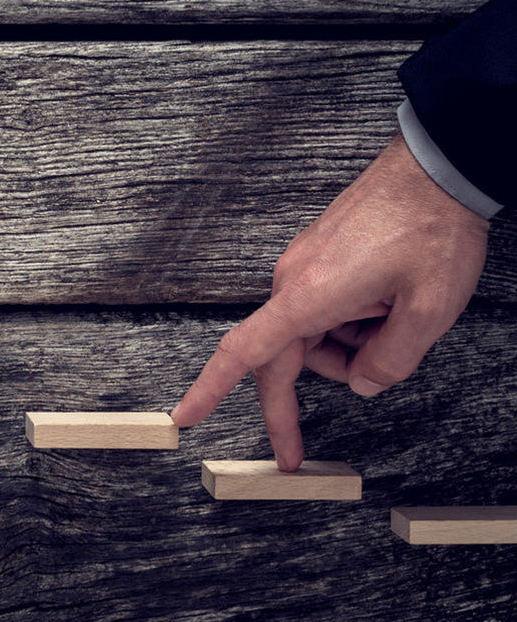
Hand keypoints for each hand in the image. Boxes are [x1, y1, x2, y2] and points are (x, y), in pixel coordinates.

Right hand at [170, 131, 489, 469]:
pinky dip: (350, 324)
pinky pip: (321, 310)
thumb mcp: (429, 310)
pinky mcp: (318, 258)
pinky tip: (388, 306)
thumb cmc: (430, 227)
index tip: (185, 416)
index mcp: (309, 296)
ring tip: (396, 323)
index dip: (210, 389)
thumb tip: (362, 383)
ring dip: (344, 351)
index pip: (244, 352)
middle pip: (280, 359)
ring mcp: (303, 267)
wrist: (436, 168)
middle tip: (297, 452)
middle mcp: (294, 281)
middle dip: (293, 403)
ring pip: (308, 337)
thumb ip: (391, 361)